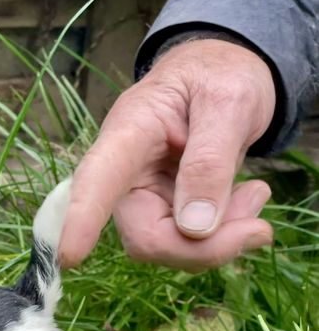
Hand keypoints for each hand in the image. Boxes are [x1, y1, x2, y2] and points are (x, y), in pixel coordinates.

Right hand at [59, 39, 275, 270]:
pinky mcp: (164, 212)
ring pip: (168, 247)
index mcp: (126, 135)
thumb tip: (195, 228)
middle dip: (201, 247)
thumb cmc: (218, 75)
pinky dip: (224, 235)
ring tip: (255, 195)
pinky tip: (244, 200)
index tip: (69, 256)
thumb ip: (210, 161)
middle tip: (260, 227)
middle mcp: (124, 176)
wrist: (221, 74)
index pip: (96, 182)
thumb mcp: (228, 102)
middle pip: (143, 235)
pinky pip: (188, 244)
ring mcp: (143, 198)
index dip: (81, 220)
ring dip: (221, 239)